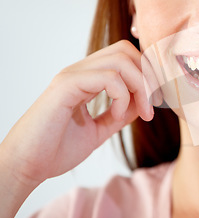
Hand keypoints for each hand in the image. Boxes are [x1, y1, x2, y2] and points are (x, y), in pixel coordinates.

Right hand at [0, 40, 158, 188]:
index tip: (154, 102)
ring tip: (141, 112)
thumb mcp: (99, 129)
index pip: (124, 56)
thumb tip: (144, 103)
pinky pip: (108, 78)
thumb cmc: (56, 150)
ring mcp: (71, 76)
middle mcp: (79, 72)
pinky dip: (122, 96)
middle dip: (148, 75)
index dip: (146, 73)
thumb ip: (120, 114)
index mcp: (86, 79)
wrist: (26, 167)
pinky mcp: (65, 86)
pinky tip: (116, 115)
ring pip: (120, 60)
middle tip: (152, 106)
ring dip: (140, 86)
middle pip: (125, 50)